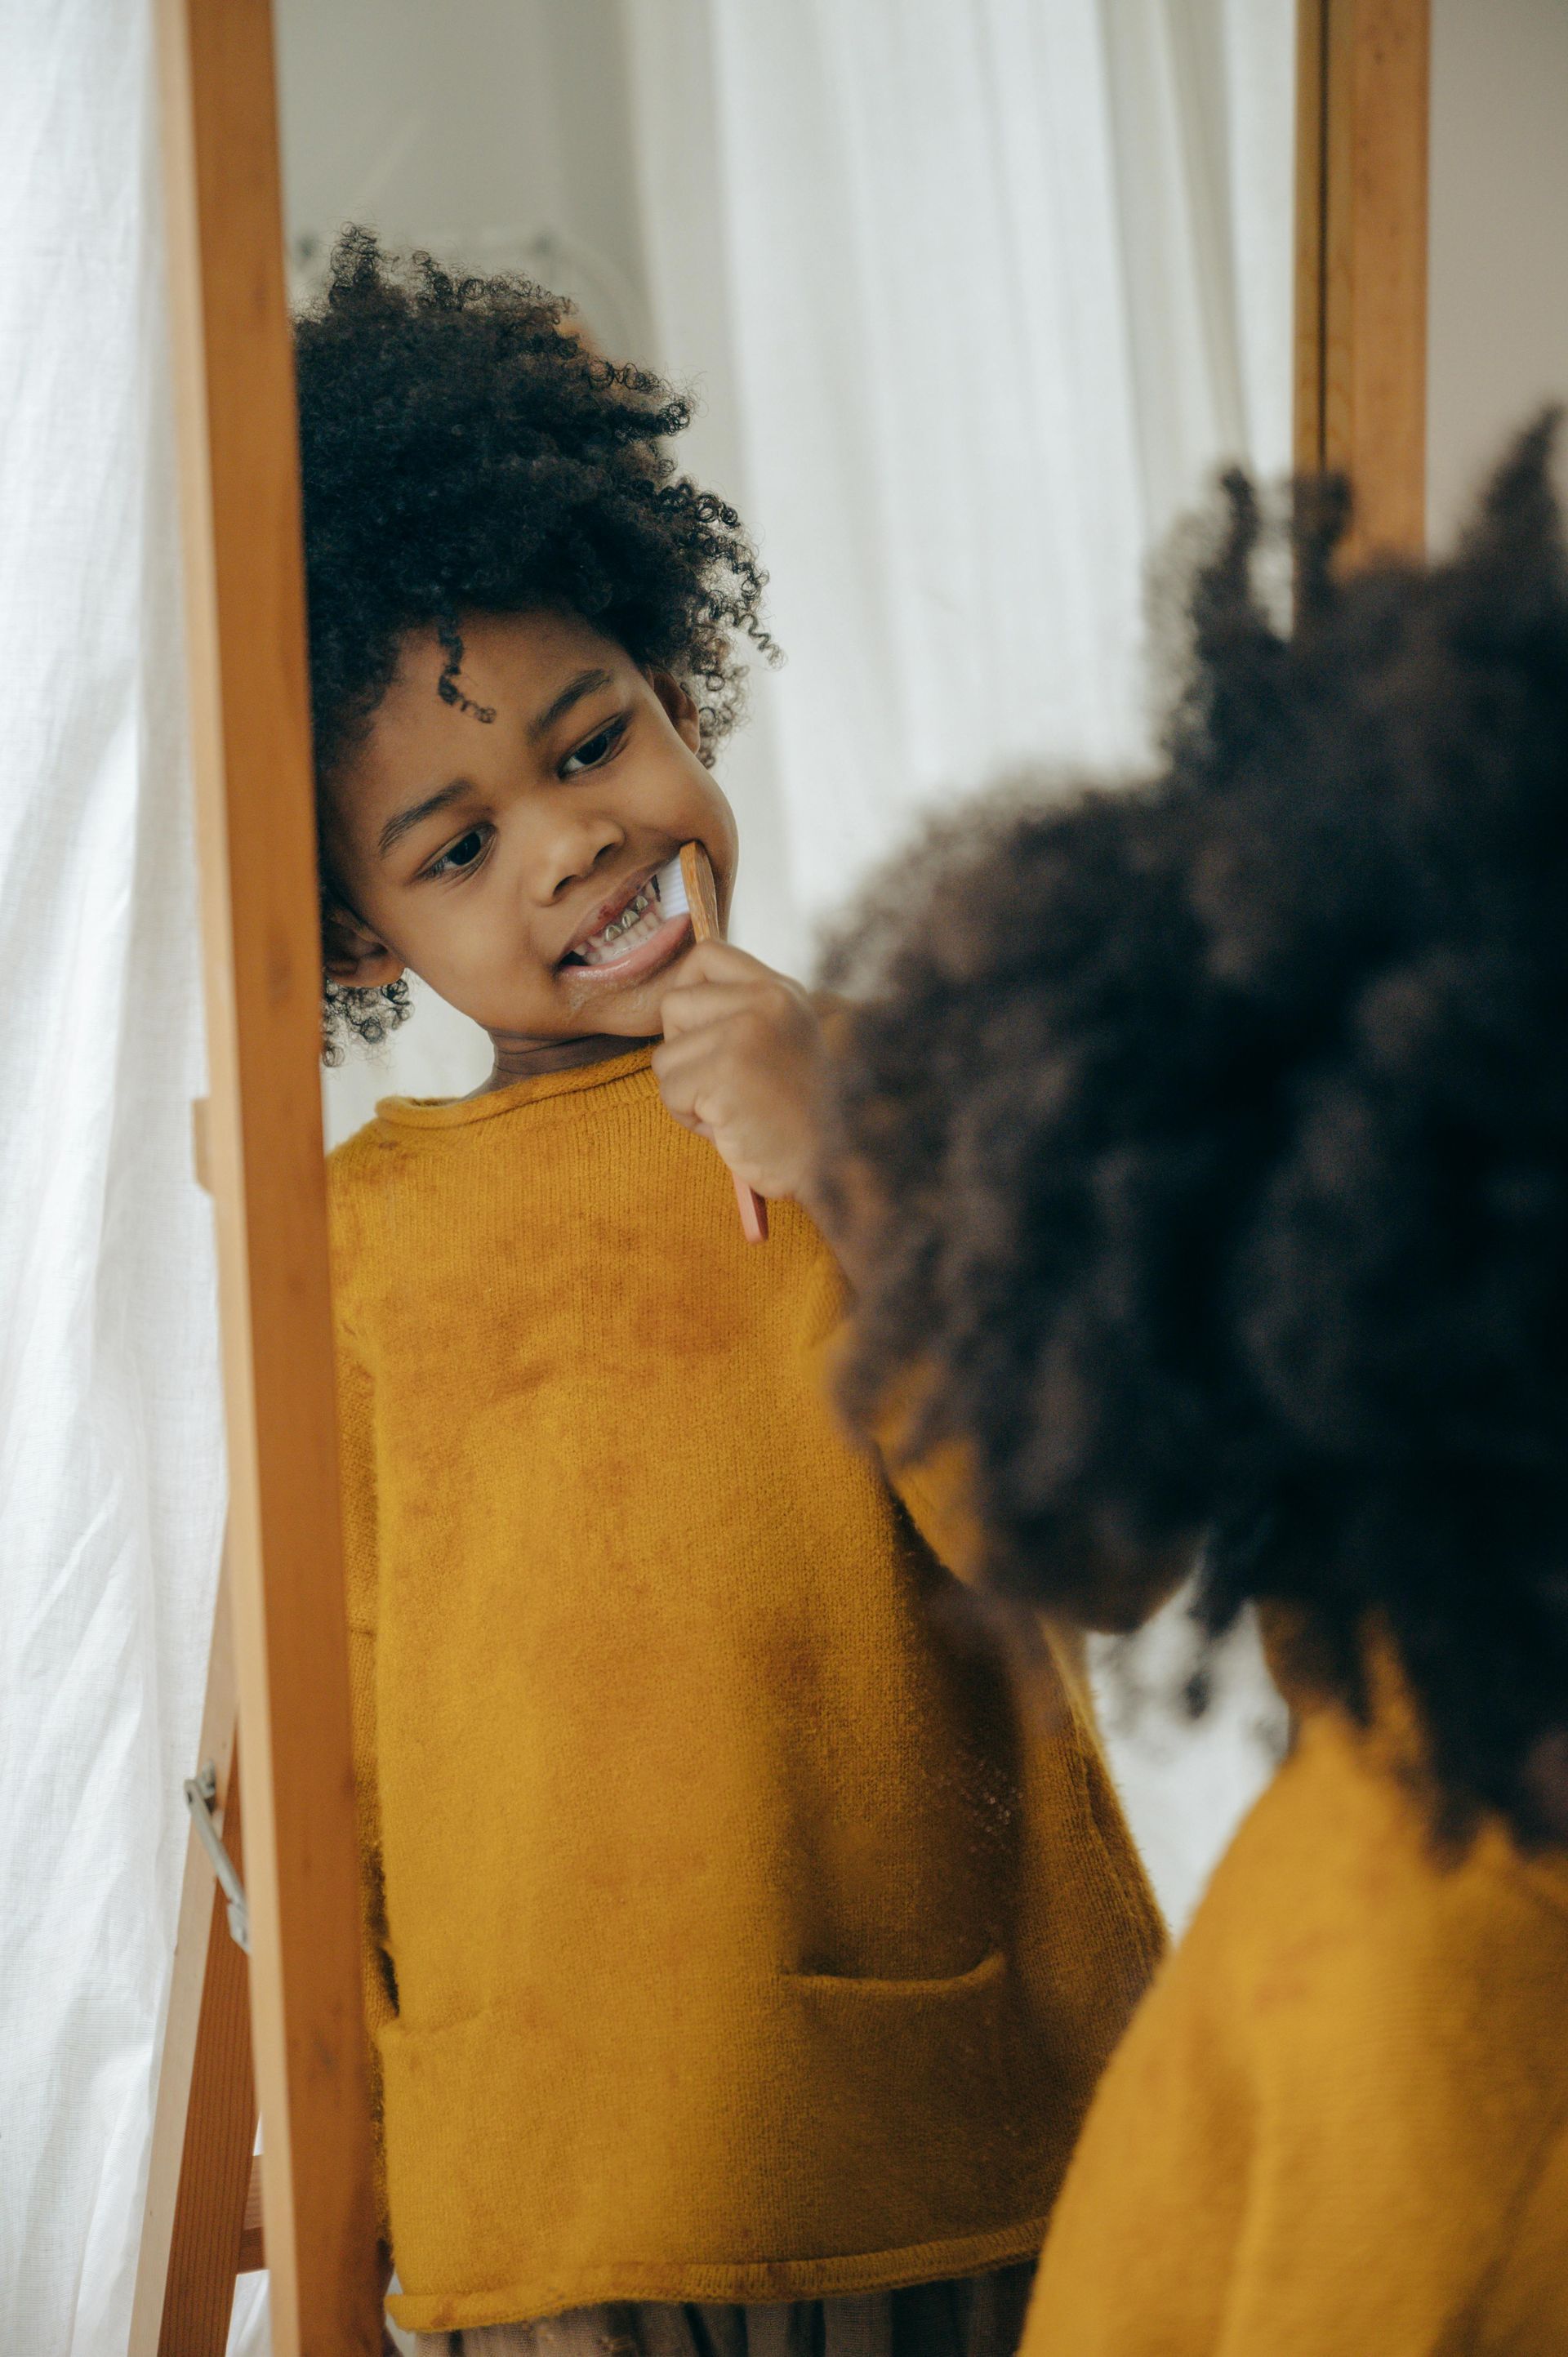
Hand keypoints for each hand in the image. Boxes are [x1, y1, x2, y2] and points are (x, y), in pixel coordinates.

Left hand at [653, 941, 829, 1212]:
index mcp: (781, 991)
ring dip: (685, 1093)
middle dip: (681, 1051)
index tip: (696, 1028)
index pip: (707, 955)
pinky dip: (689, 1118)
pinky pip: (670, 1091)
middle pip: (673, 1004)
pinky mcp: (726, 1071)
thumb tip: (677, 1002)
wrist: (832, 1164)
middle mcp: (766, 1002)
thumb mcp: (781, 1043)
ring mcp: (746, 1033)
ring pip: (665, 1056)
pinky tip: (727, 1126)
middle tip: (720, 1083)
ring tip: (729, 1110)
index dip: (686, 989)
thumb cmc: (798, 1116)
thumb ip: (741, 1013)